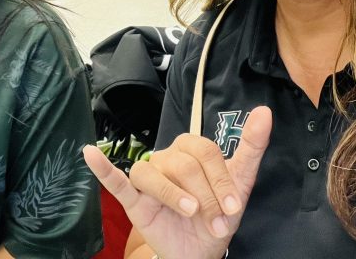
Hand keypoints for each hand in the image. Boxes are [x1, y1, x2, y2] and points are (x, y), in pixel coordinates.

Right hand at [83, 106, 272, 258]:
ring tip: (189, 213)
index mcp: (192, 150)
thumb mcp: (241, 183)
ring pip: (152, 173)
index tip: (234, 208)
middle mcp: (168, 158)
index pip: (205, 152)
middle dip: (205, 195)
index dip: (220, 180)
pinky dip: (102, 167)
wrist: (200, 252)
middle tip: (216, 222)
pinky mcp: (133, 199)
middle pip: (183, 164)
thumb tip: (264, 111)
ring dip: (172, 195)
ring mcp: (149, 177)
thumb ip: (251, 146)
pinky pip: (115, 180)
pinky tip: (90, 153)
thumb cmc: (218, 214)